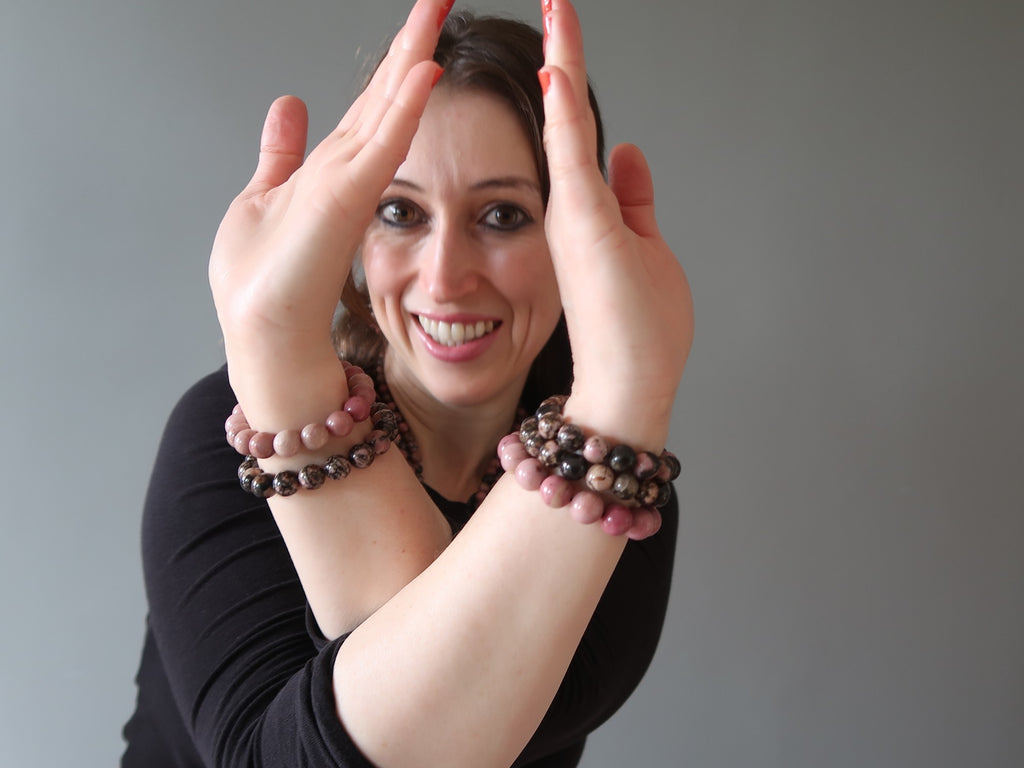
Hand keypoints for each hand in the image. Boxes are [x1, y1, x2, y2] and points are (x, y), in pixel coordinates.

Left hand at [208, 0, 451, 385]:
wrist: (268, 335)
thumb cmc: (266, 283)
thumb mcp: (264, 194)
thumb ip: (283, 150)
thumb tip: (287, 104)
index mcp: (332, 168)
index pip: (370, 102)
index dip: (393, 58)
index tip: (418, 16)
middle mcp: (348, 171)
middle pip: (387, 94)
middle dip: (412, 41)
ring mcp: (352, 184)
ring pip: (390, 107)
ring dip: (414, 56)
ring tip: (437, 10)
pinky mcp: (347, 199)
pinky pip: (383, 141)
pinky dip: (404, 105)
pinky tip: (424, 70)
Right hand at [540, 0, 693, 446]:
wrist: (625, 385)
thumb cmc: (638, 332)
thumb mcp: (647, 248)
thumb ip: (635, 198)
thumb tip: (628, 150)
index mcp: (588, 213)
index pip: (579, 133)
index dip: (575, 83)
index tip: (567, 34)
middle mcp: (571, 205)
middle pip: (568, 115)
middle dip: (563, 54)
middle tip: (558, 1)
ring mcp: (572, 210)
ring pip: (567, 118)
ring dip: (565, 57)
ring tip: (559, 5)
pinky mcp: (580, 219)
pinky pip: (569, 144)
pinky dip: (565, 96)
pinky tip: (560, 52)